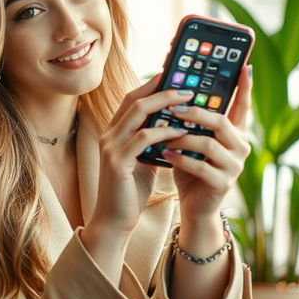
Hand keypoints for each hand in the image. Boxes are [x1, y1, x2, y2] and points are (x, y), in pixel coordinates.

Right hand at [89, 73, 191, 235]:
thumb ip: (151, 143)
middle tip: (188, 87)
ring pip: (138, 114)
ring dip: (166, 105)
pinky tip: (181, 131)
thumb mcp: (143, 161)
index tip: (174, 76)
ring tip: (189, 104)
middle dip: (162, 89)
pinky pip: (143, 139)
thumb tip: (175, 126)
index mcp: (114, 132)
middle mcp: (109, 135)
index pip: (132, 99)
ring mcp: (111, 148)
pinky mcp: (117, 163)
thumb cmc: (131, 192)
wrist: (115, 221)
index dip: (152, 85)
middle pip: (135, 100)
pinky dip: (163, 132)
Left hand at [161, 65, 251, 220]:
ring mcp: (235, 167)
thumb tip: (176, 87)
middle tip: (174, 108)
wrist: (194, 206)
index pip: (242, 105)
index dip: (244, 86)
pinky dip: (180, 159)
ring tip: (164, 136)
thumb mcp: (192, 139)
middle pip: (222, 122)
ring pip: (209, 144)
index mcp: (235, 133)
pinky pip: (200, 166)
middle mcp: (241, 147)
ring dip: (182, 138)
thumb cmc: (191, 167)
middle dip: (196, 113)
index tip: (244, 65)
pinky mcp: (223, 184)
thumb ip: (192, 120)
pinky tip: (166, 155)